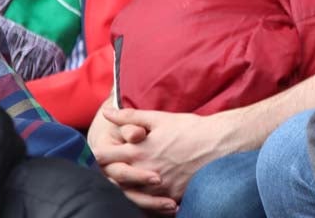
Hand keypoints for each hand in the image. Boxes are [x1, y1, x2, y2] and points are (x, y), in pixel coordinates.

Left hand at [92, 106, 229, 204]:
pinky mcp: (171, 195)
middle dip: (106, 173)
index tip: (95, 153)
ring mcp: (157, 186)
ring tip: (125, 183)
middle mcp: (144, 170)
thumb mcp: (159, 118)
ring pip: (130, 193)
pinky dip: (147, 200)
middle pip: (113, 178)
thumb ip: (130, 117)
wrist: (219, 143)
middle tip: (105, 170)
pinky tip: (147, 194)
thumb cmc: (190, 128)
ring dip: (124, 188)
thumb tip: (107, 111)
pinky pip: (151, 203)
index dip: (96, 155)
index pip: (105, 156)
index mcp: (138, 150)